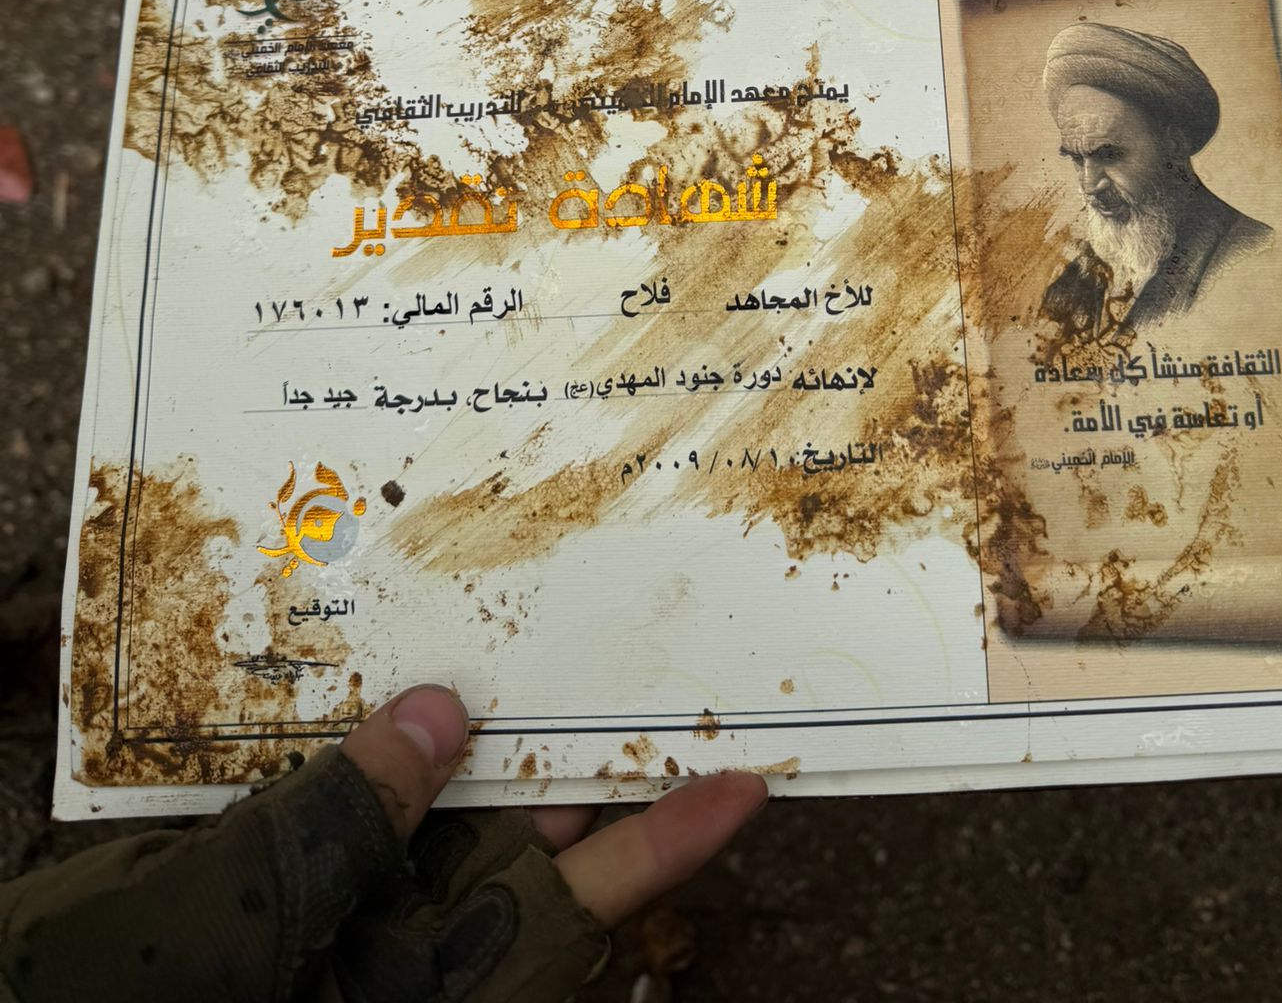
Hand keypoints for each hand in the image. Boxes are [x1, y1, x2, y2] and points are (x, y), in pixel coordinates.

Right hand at [0, 681, 766, 1001]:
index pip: (589, 901)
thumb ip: (345, 821)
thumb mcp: (242, 926)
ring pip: (436, 794)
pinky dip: (358, 725)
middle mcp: (414, 937)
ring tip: (489, 603)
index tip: (750, 777)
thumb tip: (444, 714)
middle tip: (608, 624)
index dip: (671, 837)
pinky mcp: (290, 870)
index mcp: (438, 976)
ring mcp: (357, 907)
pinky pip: (348, 787)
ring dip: (453, 712)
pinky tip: (358, 651)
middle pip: (524, 825)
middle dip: (555, 733)